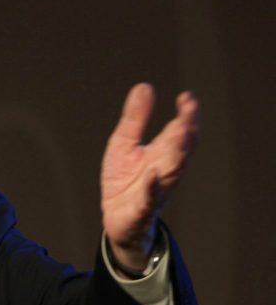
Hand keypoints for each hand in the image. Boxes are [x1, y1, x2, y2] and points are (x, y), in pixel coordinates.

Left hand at [100, 83, 199, 271]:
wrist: (116, 218)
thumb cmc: (124, 179)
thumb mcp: (123, 144)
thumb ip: (135, 118)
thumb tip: (144, 86)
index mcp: (164, 152)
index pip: (183, 131)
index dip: (188, 115)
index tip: (186, 97)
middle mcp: (165, 169)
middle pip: (182, 148)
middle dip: (186, 131)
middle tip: (187, 112)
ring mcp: (156, 189)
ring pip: (172, 171)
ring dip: (176, 153)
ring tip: (178, 133)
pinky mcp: (141, 209)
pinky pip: (150, 198)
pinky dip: (152, 187)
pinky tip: (152, 174)